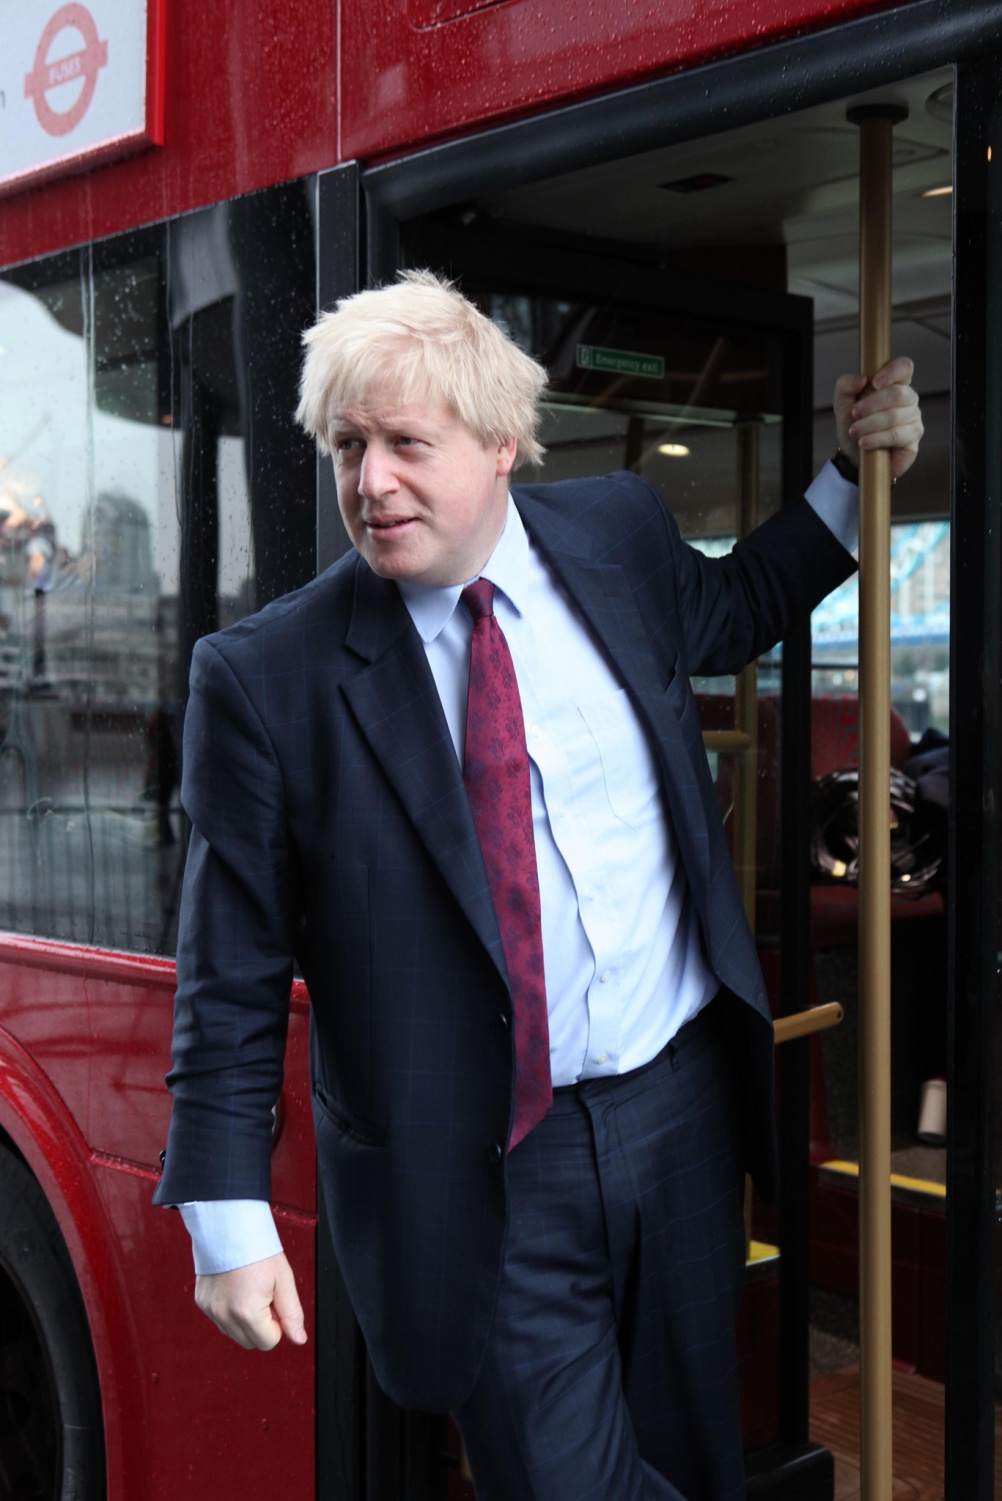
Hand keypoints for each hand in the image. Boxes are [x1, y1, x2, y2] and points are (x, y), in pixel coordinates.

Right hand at [195, 1251, 306, 1350]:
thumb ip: (292, 1313)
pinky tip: (235, 1288)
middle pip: (250, 1342)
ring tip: (249, 1290)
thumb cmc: (257, 1248)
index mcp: (247, 1313)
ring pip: (233, 1333)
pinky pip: (219, 1319)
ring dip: (245, 1320)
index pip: (268, 1343)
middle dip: (261, 1325)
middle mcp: (225, 1315)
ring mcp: (210, 1310)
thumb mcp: (284, 1279)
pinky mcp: (202, 1302)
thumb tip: (299, 1338)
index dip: (277, 1324)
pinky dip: (229, 1310)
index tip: (275, 1302)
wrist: (229, 1225)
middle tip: (264, 1296)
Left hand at [833, 356, 923, 480]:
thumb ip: (845, 386)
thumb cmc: (853, 424)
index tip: (874, 384)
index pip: (904, 367)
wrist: (853, 455)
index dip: (892, 371)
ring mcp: (913, 418)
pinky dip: (876, 439)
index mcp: (894, 384)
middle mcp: (908, 399)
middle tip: (854, 414)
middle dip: (872, 404)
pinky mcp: (912, 439)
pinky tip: (864, 443)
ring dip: (869, 424)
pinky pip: (896, 435)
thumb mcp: (842, 404)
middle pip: (898, 393)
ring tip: (854, 432)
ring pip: (895, 416)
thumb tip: (862, 379)